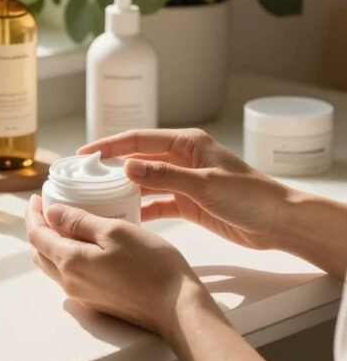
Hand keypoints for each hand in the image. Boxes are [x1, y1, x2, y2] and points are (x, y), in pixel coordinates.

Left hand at [25, 194, 200, 337]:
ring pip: (53, 265)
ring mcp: (82, 295)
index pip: (36, 235)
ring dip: (52, 243)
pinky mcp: (96, 301)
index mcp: (70, 262)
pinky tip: (84, 243)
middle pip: (40, 252)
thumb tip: (51, 213)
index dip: (33, 214)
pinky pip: (69, 275)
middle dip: (40, 227)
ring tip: (65, 221)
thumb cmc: (150, 263)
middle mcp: (69, 282)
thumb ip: (79, 221)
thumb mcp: (114, 231)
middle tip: (49, 206)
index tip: (36, 197)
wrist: (175, 307)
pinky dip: (66, 255)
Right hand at [78, 129, 288, 251]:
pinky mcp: (188, 204)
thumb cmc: (249, 195)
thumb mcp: (204, 184)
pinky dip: (141, 209)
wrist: (278, 222)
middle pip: (138, 159)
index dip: (110, 145)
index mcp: (186, 143)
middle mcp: (182, 159)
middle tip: (82, 178)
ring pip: (145, 182)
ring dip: (124, 189)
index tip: (85, 154)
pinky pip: (157, 203)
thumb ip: (165, 175)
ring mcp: (184, 182)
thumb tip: (127, 165)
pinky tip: (124, 217)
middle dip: (111, 167)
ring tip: (96, 198)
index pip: (139, 139)